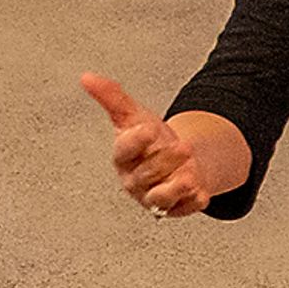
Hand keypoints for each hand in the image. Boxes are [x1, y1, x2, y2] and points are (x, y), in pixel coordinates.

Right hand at [81, 73, 215, 217]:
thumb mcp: (133, 114)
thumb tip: (87, 77)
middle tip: (184, 148)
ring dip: (175, 189)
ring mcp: (154, 195)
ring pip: (160, 198)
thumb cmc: (149, 138)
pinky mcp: (174, 207)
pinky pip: (182, 209)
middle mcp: (135, 179)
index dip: (136, 141)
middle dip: (165, 162)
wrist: (176, 157)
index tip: (150, 128)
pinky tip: (201, 194)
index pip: (124, 151)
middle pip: (146, 174)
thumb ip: (112, 97)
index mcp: (122, 156)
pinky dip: (191, 202)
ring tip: (189, 178)